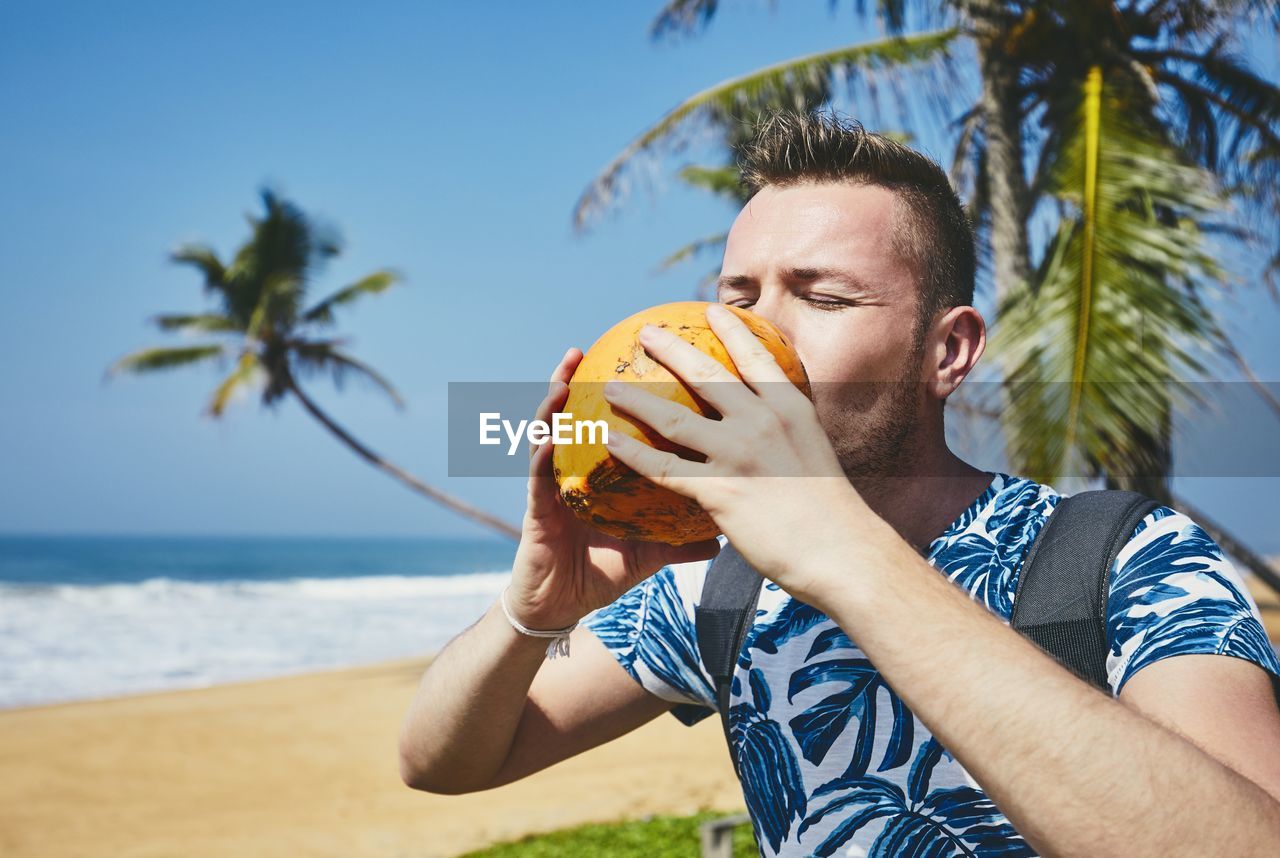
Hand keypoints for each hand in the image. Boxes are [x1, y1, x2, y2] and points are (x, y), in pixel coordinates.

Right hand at [506, 347, 721, 629]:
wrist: (562, 606)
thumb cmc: (603, 573)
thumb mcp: (651, 552)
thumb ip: (682, 537)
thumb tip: (724, 535)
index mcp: (605, 476)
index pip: (617, 428)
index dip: (626, 398)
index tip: (644, 365)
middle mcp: (579, 471)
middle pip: (583, 417)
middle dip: (585, 379)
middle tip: (592, 349)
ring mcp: (555, 485)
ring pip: (553, 434)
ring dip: (555, 403)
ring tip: (564, 377)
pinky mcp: (537, 509)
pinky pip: (539, 475)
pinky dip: (543, 452)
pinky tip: (547, 436)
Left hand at [600, 303, 868, 601]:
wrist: (840, 551)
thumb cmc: (832, 511)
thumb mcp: (814, 453)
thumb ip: (788, 433)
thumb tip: (771, 423)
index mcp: (791, 408)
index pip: (755, 358)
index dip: (731, 331)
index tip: (712, 310)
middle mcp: (762, 422)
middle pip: (705, 376)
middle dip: (671, 349)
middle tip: (645, 332)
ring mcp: (738, 455)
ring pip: (674, 419)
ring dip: (637, 400)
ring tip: (611, 388)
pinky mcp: (719, 491)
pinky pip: (665, 469)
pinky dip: (634, 454)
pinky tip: (611, 443)